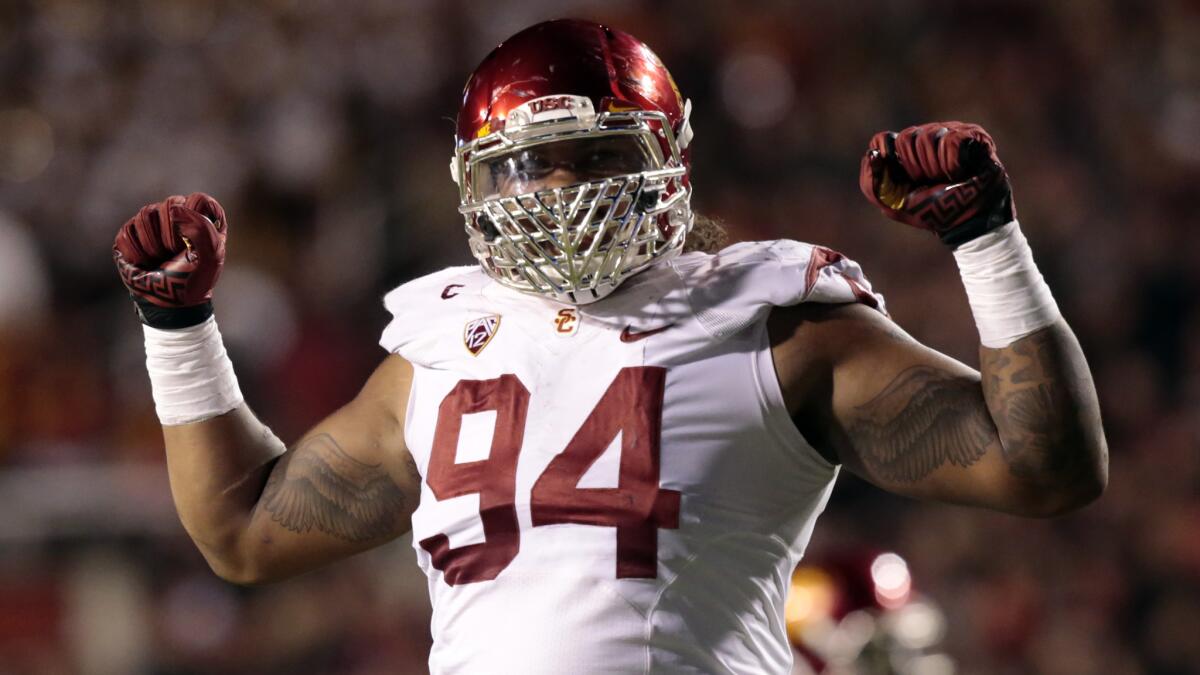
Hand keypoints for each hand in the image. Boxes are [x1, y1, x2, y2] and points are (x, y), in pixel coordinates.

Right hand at [113, 192, 226, 327]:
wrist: (168, 303)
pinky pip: (128, 232)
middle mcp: (179, 215)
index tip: (193, 244)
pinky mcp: (131, 232)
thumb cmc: (193, 281)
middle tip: (176, 255)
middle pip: (170, 204)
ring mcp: (153, 222)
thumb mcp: (211, 258)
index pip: (199, 200)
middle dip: (173, 236)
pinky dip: (137, 252)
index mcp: (204, 219)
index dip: (195, 221)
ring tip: (160, 259)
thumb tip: (175, 208)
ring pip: (146, 215)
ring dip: (154, 245)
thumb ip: (204, 228)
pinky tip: (145, 262)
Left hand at [859, 122, 1014, 246]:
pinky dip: (953, 165)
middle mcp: (925, 136)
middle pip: (906, 137)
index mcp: (903, 150)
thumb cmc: (932, 212)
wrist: (969, 222)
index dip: (890, 163)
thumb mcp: (894, 204)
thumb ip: (872, 183)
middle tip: (931, 183)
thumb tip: (872, 155)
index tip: (905, 182)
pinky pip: (951, 141)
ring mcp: (949, 131)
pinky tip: (962, 172)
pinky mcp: (972, 134)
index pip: (882, 140)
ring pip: (928, 137)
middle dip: (916, 169)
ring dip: (936, 169)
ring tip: (949, 179)